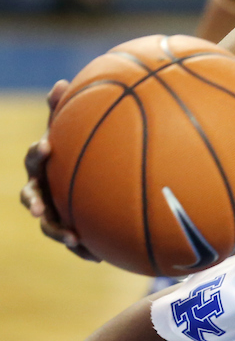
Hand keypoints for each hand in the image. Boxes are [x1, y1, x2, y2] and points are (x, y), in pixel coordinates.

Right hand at [21, 80, 98, 260]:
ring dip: (57, 232)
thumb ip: (68, 112)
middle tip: (40, 206)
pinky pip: (74, 241)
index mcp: (45, 165)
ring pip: (49, 225)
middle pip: (31, 196)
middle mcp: (43, 189)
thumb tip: (61, 82)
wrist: (92, 185)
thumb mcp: (77, 131)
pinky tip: (96, 258)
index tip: (47, 146)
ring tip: (72, 239)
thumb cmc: (80, 151)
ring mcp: (53, 212)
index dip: (38, 152)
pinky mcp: (69, 230)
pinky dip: (82, 250)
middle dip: (34, 201)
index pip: (35, 158)